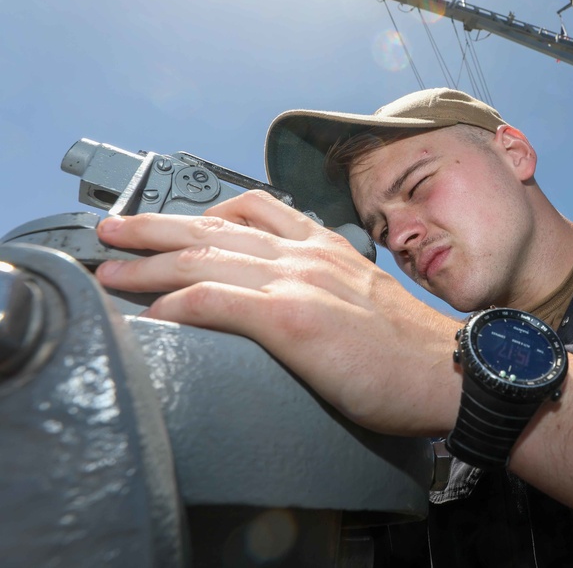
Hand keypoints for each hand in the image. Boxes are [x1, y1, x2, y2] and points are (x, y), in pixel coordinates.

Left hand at [95, 190, 462, 435]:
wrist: (448, 371)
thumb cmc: (407, 347)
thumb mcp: (359, 295)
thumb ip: (319, 284)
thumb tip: (281, 297)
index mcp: (321, 246)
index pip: (246, 213)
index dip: (195, 214)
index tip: (162, 220)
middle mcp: (305, 254)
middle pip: (212, 229)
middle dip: (153, 228)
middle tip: (111, 229)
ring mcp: (298, 283)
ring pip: (205, 259)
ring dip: (149, 265)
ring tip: (112, 270)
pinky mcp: (293, 320)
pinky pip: (218, 303)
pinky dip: (178, 303)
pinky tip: (152, 312)